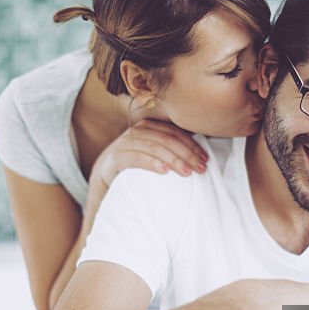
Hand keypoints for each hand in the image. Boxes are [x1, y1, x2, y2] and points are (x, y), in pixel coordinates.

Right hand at [89, 118, 207, 197]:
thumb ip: (169, 150)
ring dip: (173, 159)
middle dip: (186, 153)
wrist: (103, 181)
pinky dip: (151, 163)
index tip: (205, 159)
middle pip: (166, 139)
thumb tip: (199, 156)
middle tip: (200, 168)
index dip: (192, 145)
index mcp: (148, 127)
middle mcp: (136, 132)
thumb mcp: (153, 156)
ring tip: (187, 172)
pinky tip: (164, 171)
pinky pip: (135, 158)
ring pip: (153, 147)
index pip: (174, 132)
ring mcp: (124, 144)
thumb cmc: (134, 169)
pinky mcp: (114, 158)